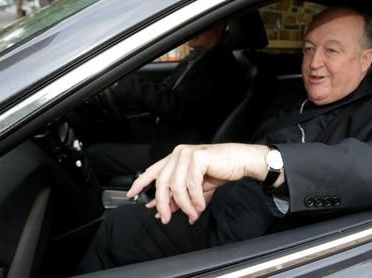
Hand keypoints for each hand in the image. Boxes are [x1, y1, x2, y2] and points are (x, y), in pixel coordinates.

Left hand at [126, 143, 269, 224]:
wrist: (240, 161)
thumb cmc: (220, 171)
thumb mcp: (196, 189)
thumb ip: (179, 198)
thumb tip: (165, 212)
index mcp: (175, 159)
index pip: (152, 171)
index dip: (140, 183)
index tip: (131, 195)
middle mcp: (178, 154)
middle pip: (162, 182)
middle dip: (162, 204)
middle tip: (166, 219)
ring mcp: (188, 154)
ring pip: (176, 186)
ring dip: (183, 205)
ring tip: (192, 214)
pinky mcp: (199, 157)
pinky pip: (191, 184)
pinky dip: (195, 198)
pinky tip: (200, 206)